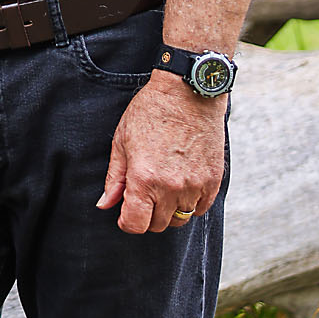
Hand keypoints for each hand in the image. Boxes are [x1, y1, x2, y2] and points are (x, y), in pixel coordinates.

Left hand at [96, 72, 225, 233]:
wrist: (188, 92)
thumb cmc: (150, 112)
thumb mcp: (122, 141)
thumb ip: (115, 178)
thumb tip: (105, 204)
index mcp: (144, 179)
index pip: (135, 225)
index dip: (127, 222)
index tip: (125, 212)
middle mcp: (171, 188)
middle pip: (158, 225)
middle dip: (147, 215)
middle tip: (144, 194)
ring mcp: (195, 185)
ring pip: (181, 218)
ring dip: (169, 210)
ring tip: (163, 187)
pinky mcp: (214, 181)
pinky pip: (201, 208)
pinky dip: (191, 202)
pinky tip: (182, 183)